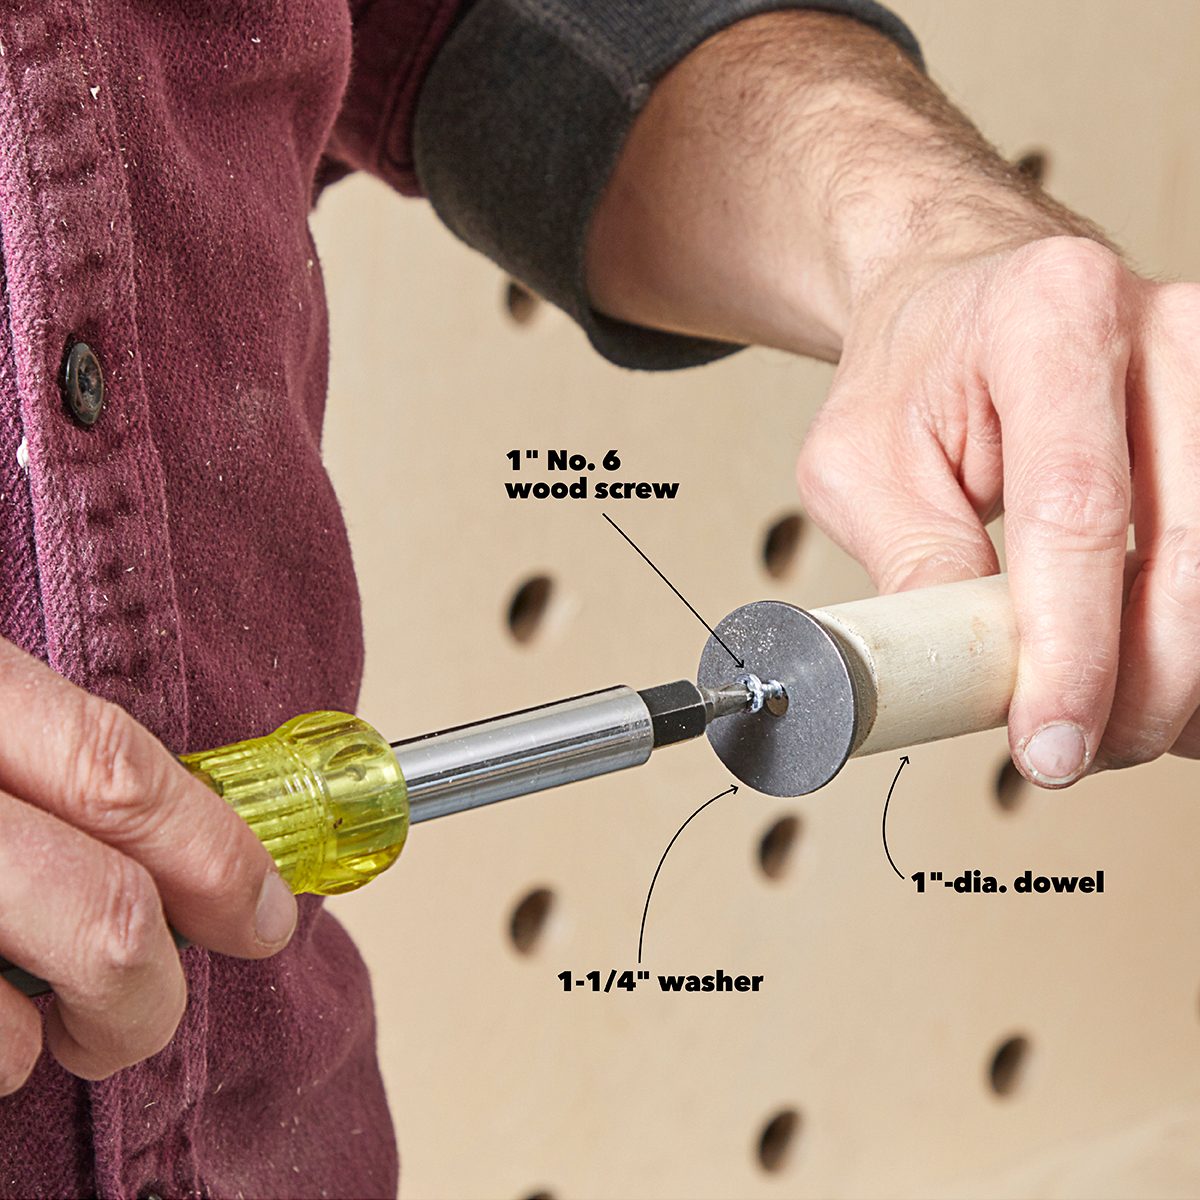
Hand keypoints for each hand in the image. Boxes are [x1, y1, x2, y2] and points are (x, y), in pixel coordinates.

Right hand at [0, 638, 296, 1092]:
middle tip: (152, 1004)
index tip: (264, 913)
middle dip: (156, 990)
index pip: (124, 777)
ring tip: (47, 1020)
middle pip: (107, 918)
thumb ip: (58, 747)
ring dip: (65, 1037)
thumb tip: (200, 818)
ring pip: (21, 1020)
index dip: (219, 856)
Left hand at [586, 11, 1194, 784]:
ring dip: (1179, 674)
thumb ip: (914, 566)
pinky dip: (1192, 636)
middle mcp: (1161, 333)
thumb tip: (969, 681)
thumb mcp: (860, 465)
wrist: (963, 305)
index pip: (1077, 514)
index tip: (1048, 744)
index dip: (1071, 649)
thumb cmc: (909, 375)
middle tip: (1072, 755)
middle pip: (1184, 552)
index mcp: (1048, 322)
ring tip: (1110, 731)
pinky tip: (1161, 684)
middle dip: (1137, 686)